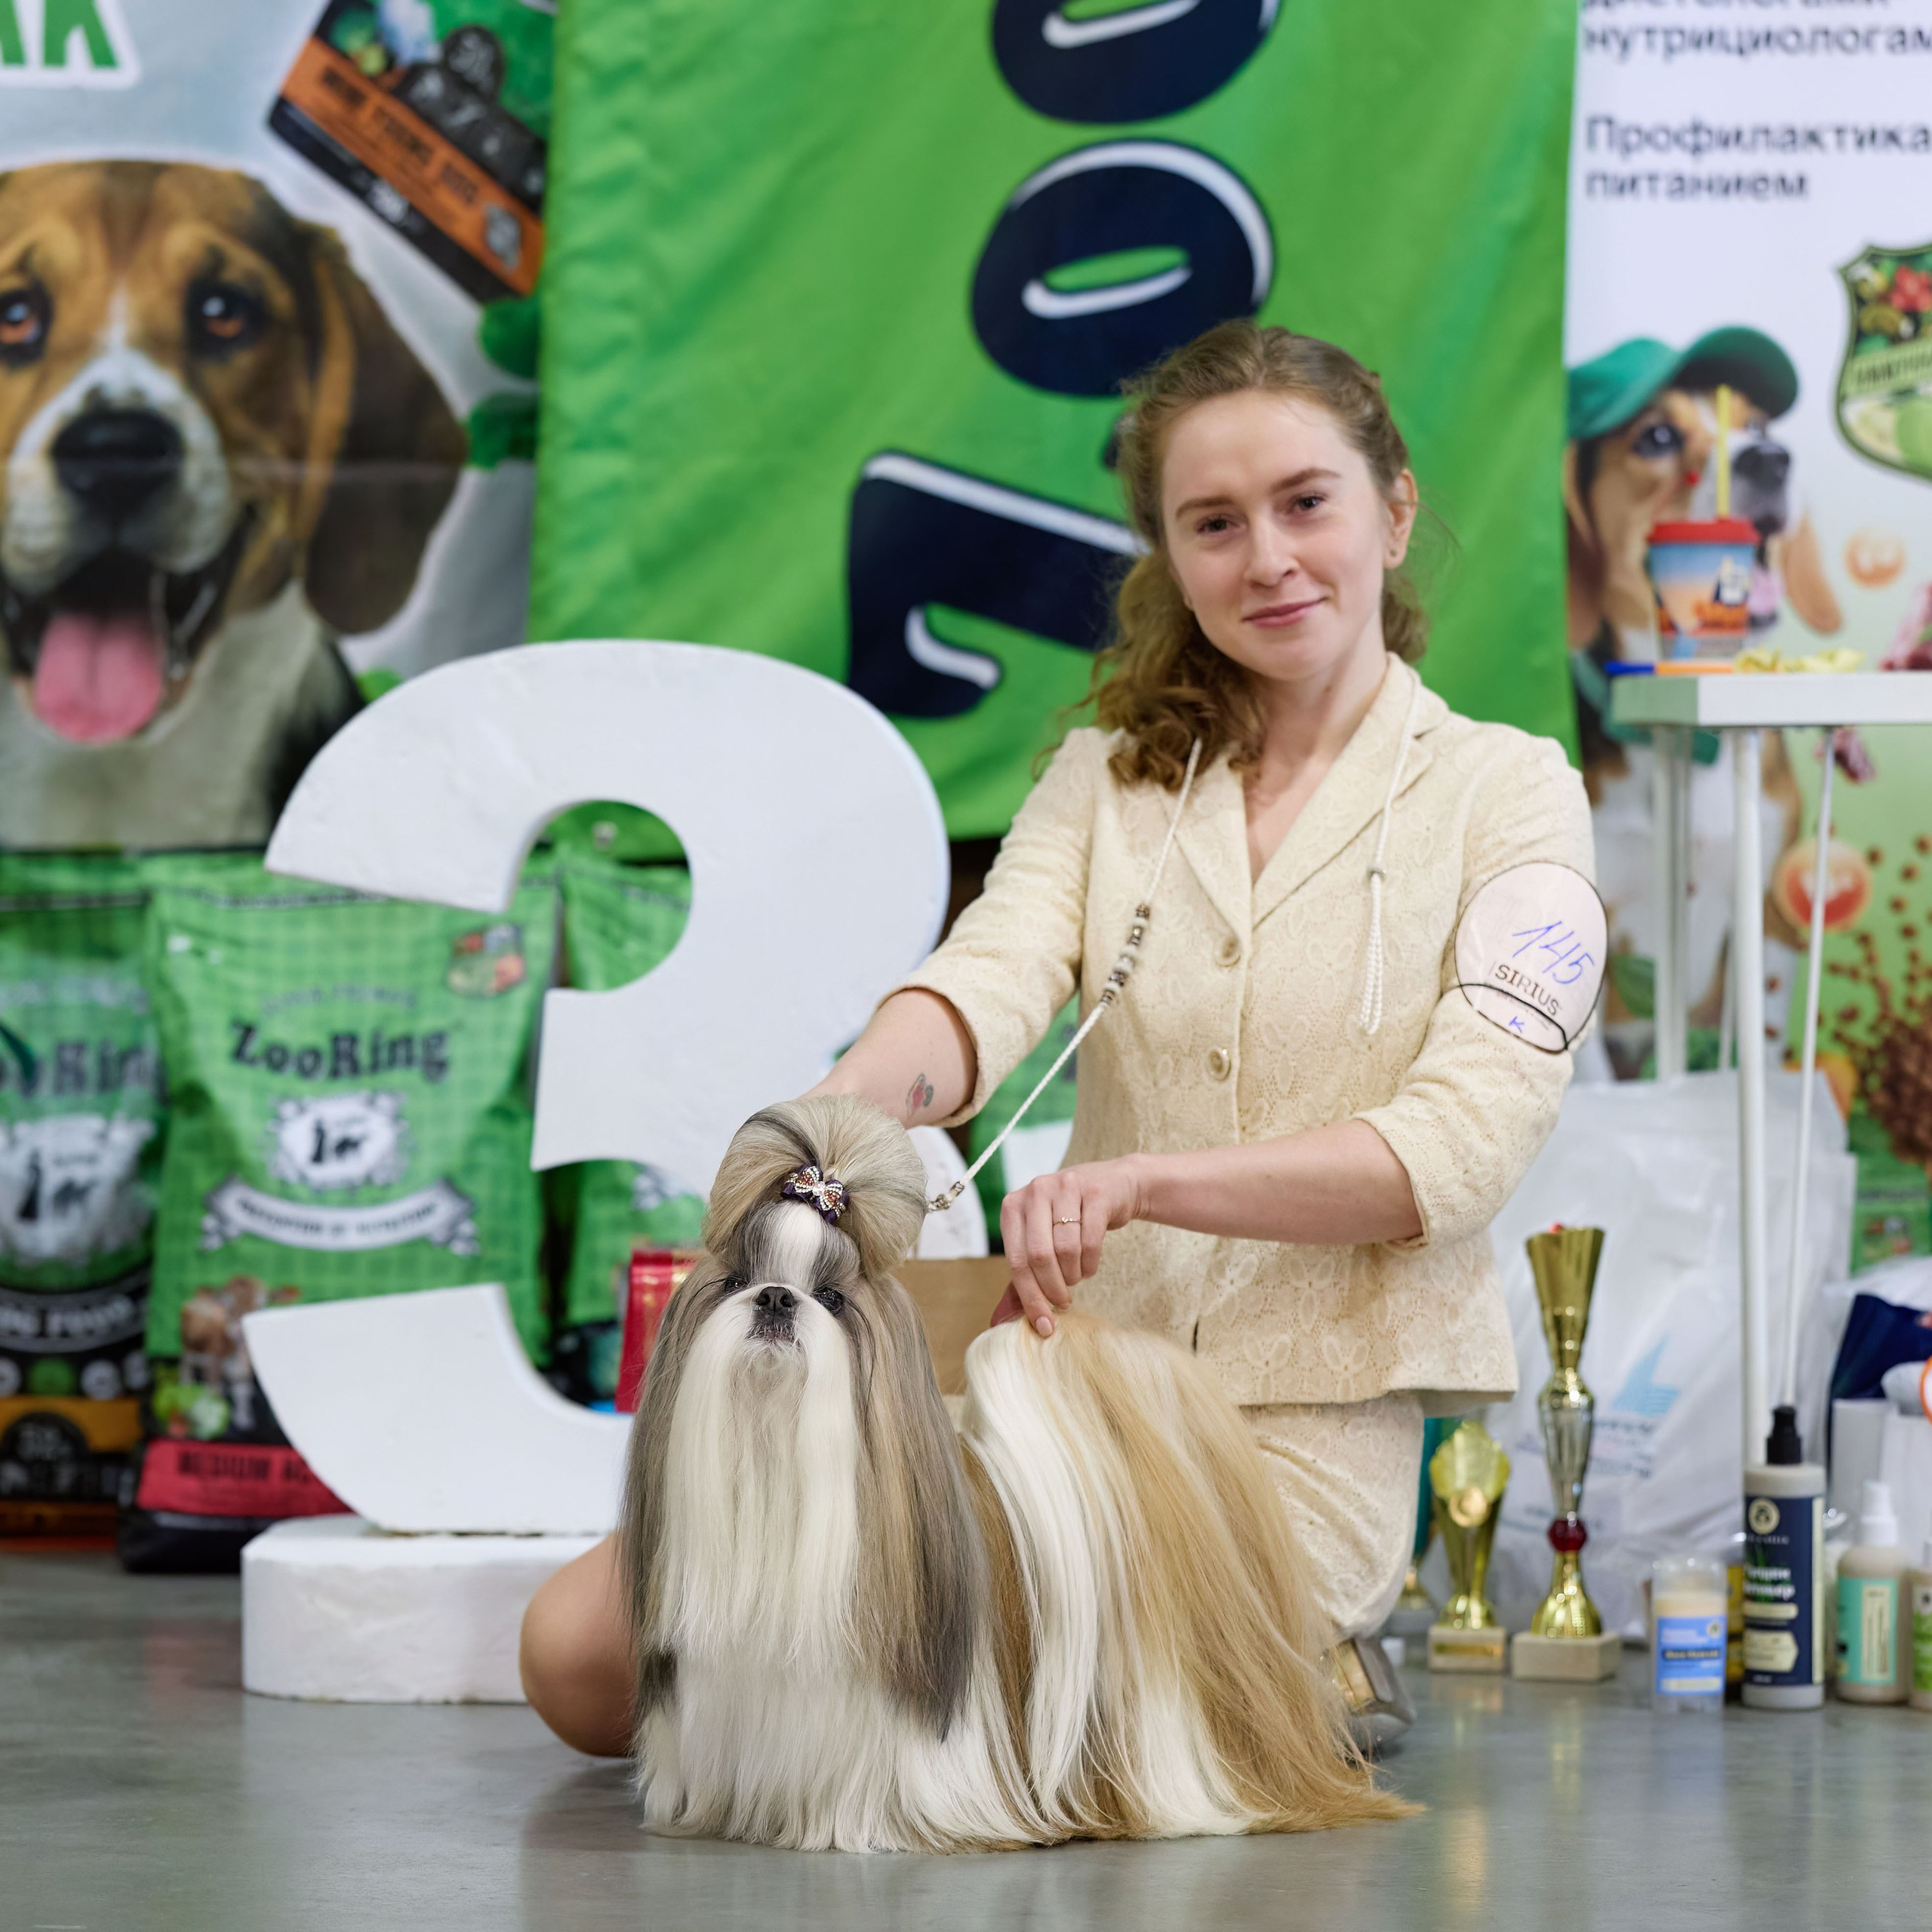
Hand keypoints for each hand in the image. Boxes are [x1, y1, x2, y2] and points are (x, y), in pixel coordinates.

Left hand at [995, 1157, 1144, 1337]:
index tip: (1043, 1324)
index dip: (1030, 1296)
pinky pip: (1090, 1241)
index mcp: (1013, 1205)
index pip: (1016, 1260)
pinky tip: (1089, 1266)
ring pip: (1066, 1250)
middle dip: (1052, 1289)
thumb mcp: (1042, 1232)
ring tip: (1077, 1276)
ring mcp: (1066, 1187)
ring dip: (1074, 1275)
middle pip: (1039, 1256)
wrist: (1115, 1184)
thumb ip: (1027, 1265)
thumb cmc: (1072, 1216)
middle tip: (1063, 1302)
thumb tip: (1017, 1314)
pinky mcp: (1095, 1193)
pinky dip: (1090, 1264)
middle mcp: (1036, 1191)